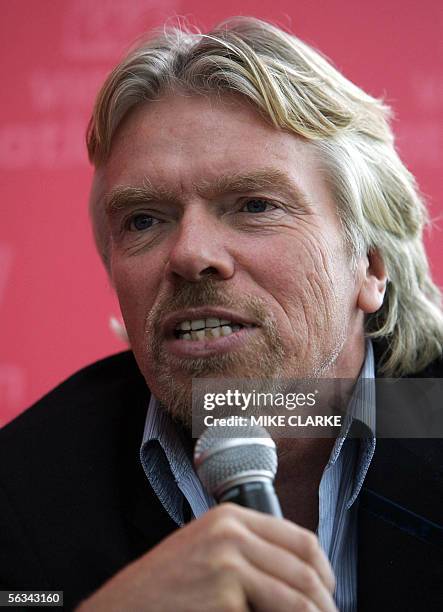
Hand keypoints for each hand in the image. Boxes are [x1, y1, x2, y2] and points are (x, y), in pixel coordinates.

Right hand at [77, 503, 336, 611]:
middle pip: (304, 570)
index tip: (328, 593)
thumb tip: (298, 577)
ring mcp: (227, 563)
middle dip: (324, 603)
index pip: (300, 539)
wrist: (122, 609)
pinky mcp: (224, 598)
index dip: (324, 570)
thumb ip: (245, 551)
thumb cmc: (162, 589)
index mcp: (229, 517)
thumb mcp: (204, 552)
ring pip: (297, 598)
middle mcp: (231, 533)